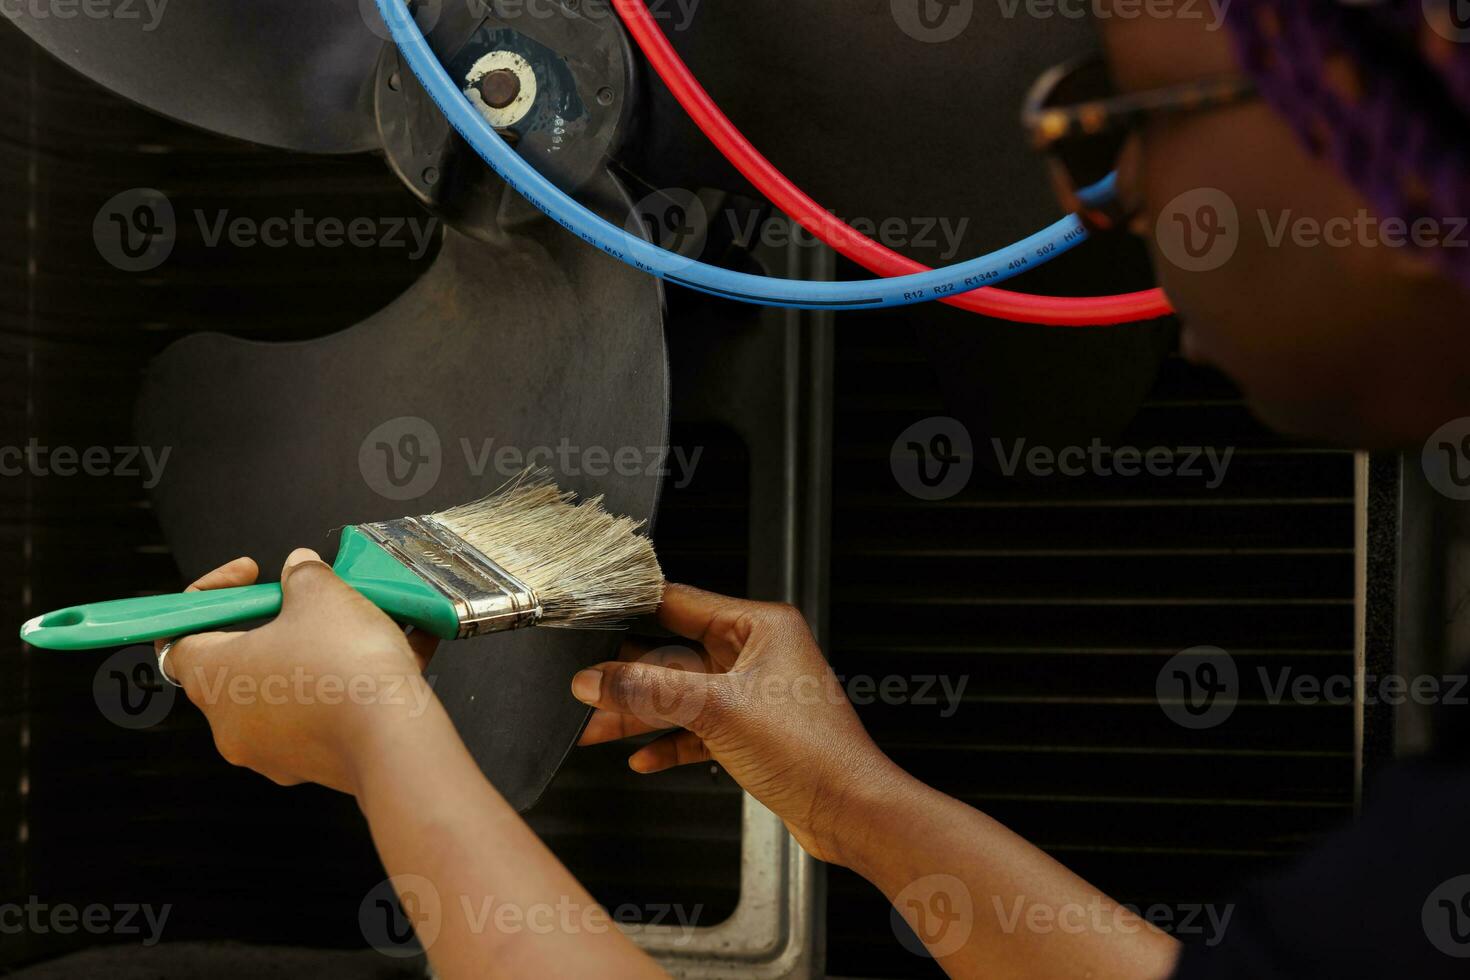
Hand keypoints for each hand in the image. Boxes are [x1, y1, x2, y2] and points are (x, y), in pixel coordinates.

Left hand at [155, 549, 442, 794]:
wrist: (394, 738)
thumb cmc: (344, 669)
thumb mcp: (321, 594)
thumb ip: (302, 575)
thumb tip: (300, 569)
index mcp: (213, 676)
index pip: (180, 635)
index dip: (214, 597)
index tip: (252, 578)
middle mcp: (230, 723)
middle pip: (243, 660)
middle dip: (281, 624)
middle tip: (314, 602)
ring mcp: (272, 751)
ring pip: (290, 687)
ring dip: (321, 654)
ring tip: (368, 628)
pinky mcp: (314, 765)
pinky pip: (325, 714)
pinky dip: (350, 685)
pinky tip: (395, 657)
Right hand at [571, 583, 898, 865]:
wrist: (849, 810)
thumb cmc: (812, 751)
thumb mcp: (716, 710)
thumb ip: (649, 691)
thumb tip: (596, 678)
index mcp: (761, 626)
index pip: (682, 603)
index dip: (634, 610)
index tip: (592, 618)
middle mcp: (758, 654)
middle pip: (675, 655)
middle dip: (628, 678)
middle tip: (585, 689)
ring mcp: (753, 694)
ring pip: (682, 696)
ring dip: (641, 715)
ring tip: (595, 728)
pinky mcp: (751, 732)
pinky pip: (697, 729)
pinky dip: (670, 742)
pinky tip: (642, 758)